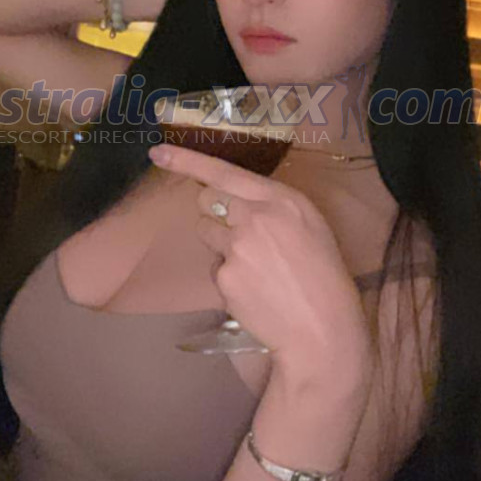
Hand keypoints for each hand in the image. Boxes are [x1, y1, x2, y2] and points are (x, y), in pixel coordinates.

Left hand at [148, 144, 373, 393]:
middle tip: (239, 232)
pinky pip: (215, 268)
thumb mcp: (309, 225)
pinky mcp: (225, 276)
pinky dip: (229, 277)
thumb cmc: (323, 275)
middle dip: (214, 210)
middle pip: (207, 199)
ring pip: (206, 232)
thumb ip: (272, 206)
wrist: (322, 328)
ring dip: (221, 243)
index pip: (224, 172)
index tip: (157, 153)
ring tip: (255, 266)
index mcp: (281, 199)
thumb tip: (236, 200)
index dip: (186, 160)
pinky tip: (254, 290)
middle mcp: (256, 217)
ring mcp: (237, 247)